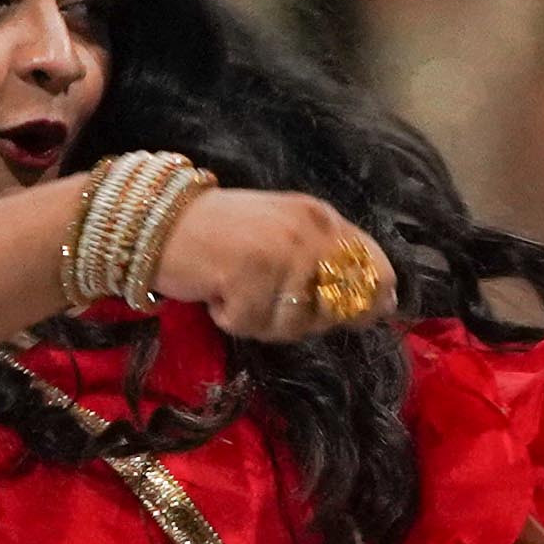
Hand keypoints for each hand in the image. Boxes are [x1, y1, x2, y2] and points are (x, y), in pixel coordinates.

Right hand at [157, 187, 395, 344]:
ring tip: (237, 290)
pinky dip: (231, 319)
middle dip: (305, 318)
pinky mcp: (246, 276)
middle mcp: (305, 231)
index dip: (368, 301)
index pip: (374, 268)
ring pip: (293, 325)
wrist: (157, 221)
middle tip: (270, 299)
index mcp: (320, 217)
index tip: (350, 315)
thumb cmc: (221, 233)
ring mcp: (277, 253)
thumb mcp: (284, 234)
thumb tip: (385, 304)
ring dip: (262, 321)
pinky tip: (218, 292)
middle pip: (334, 308)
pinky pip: (252, 326)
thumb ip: (329, 262)